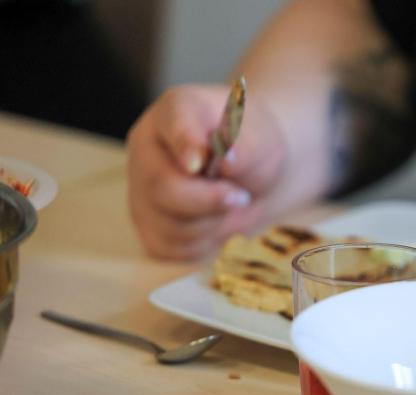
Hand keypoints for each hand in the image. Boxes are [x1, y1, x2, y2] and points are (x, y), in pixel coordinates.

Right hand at [126, 84, 289, 258]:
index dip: (185, 144)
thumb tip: (229, 160)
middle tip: (240, 196)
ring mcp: (141, 190)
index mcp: (175, 112)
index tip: (199, 164)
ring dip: (211, 223)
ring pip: (168, 225)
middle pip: (161, 187)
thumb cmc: (250, 148)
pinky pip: (172, 248)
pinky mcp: (150, 227)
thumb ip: (246, 145)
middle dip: (209, 201)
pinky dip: (202, 242)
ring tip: (226, 203)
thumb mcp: (260, 138)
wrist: (251, 175)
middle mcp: (146, 149)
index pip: (174, 123)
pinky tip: (213, 221)